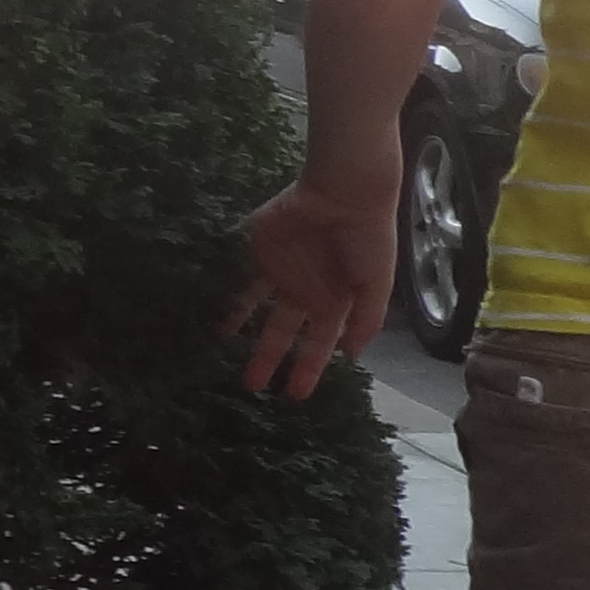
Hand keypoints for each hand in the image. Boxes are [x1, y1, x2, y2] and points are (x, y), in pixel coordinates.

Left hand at [233, 180, 395, 400]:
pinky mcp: (258, 250)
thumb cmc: (367, 238)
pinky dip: (227, 299)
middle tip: (252, 388)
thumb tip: (351, 357)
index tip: (297, 396)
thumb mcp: (376, 284)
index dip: (308, 369)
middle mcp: (305, 291)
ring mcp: (280, 272)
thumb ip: (365, 320)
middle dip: (269, 360)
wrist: (344, 192)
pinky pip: (238, 279)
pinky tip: (213, 320)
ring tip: (225, 359)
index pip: (318, 344)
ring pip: (257, 311)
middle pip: (282, 333)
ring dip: (243, 333)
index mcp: (334, 302)